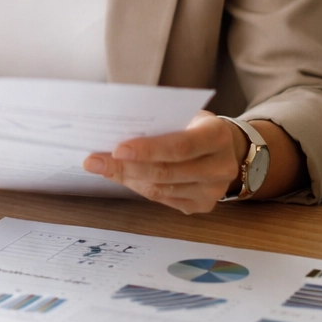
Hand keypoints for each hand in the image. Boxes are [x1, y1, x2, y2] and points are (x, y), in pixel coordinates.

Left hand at [81, 110, 243, 213]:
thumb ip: (156, 124)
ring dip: (127, 178)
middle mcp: (221, 166)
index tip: (117, 148)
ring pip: (161, 190)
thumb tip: (111, 136)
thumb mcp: (183, 115)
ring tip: (103, 167)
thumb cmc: (195, 126)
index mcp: (217, 135)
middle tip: (95, 161)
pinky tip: (123, 176)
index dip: (147, 150)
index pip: (180, 146)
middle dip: (126, 166)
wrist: (226, 147)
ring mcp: (214, 191)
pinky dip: (139, 187)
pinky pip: (164, 200)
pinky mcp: (203, 205)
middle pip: (167, 172)